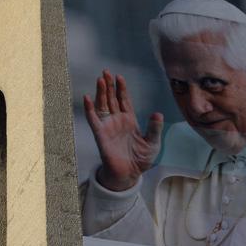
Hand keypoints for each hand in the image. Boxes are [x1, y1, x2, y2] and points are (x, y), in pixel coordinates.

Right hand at [83, 71, 162, 191]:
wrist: (130, 174)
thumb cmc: (141, 159)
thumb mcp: (152, 142)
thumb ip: (154, 128)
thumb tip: (157, 114)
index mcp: (130, 120)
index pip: (124, 100)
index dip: (121, 88)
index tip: (119, 77)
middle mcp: (117, 120)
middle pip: (112, 98)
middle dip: (109, 85)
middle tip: (106, 71)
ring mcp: (108, 126)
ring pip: (103, 105)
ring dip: (100, 93)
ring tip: (100, 79)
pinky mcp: (101, 135)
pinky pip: (93, 119)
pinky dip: (89, 109)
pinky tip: (87, 98)